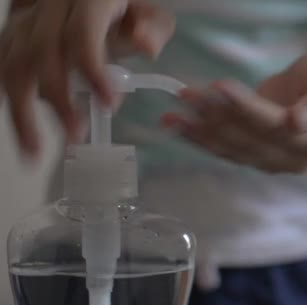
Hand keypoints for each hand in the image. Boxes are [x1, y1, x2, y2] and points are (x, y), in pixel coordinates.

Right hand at [0, 0, 174, 155]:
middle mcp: (50, 7)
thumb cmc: (124, 7)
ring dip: (22, 110)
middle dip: (58, 98)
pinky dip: (11, 100)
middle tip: (76, 134)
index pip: (81, 33)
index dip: (92, 70)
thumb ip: (153, 28)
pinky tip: (24, 131)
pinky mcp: (14, 34)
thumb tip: (147, 46)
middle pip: (41, 51)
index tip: (109, 104)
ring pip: (13, 63)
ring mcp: (27, 20)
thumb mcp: (150, 12)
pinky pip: (4, 66)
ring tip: (34, 150)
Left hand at [162, 53, 306, 173]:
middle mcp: (295, 160)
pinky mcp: (252, 161)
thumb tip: (298, 122)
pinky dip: (198, 139)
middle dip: (214, 115)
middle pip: (249, 138)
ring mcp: (272, 164)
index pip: (276, 124)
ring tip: (172, 113)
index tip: (219, 86)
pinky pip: (223, 151)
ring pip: (232, 147)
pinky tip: (174, 126)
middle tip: (186, 93)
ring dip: (200, 130)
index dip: (247, 107)